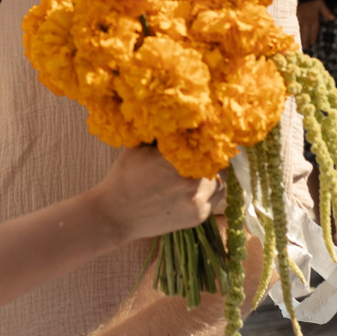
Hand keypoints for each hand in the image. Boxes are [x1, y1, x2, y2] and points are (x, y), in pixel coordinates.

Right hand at [91, 144, 216, 240]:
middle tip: (202, 151)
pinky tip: (194, 187)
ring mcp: (197, 200)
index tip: (204, 132)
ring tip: (198, 170)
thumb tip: (182, 119)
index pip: (205, 140)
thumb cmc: (124, 177)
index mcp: (175, 159)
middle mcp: (191, 181)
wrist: (116, 215)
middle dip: (209, 155)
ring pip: (220, 179)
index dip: (206, 136)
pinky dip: (208, 190)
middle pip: (216, 159)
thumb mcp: (138, 147)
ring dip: (211, 173)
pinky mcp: (199, 216)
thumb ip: (163, 135)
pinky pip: (216, 197)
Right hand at [296, 0, 328, 48]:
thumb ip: (326, 12)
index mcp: (313, 17)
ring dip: (302, 37)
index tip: (313, 43)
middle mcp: (306, 19)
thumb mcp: (322, 4)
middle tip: (306, 48)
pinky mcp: (298, 15)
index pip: (313, 29)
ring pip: (302, 29)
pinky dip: (299, 30)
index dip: (313, 36)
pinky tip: (300, 33)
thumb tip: (333, 19)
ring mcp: (301, 17)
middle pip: (306, 32)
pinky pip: (299, 25)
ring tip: (302, 43)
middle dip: (306, 40)